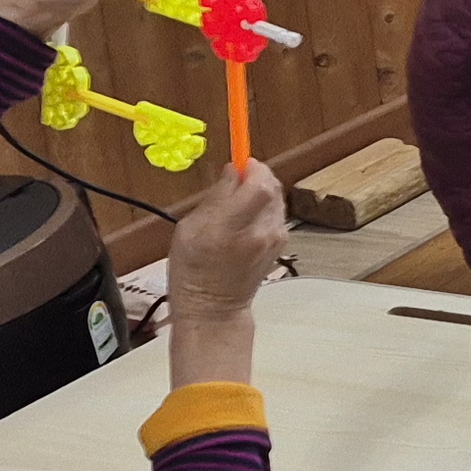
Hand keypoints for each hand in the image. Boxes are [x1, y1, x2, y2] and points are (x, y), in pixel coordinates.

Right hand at [164, 162, 287, 388]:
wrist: (213, 307)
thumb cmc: (193, 268)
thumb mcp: (190, 227)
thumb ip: (217, 196)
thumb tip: (234, 169)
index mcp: (234, 225)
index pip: (260, 184)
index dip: (253, 168)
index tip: (240, 163)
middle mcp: (261, 231)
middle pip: (273, 188)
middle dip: (258, 177)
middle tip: (238, 179)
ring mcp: (275, 240)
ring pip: (277, 200)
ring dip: (262, 193)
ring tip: (239, 203)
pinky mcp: (281, 246)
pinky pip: (277, 216)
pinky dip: (265, 209)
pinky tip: (247, 219)